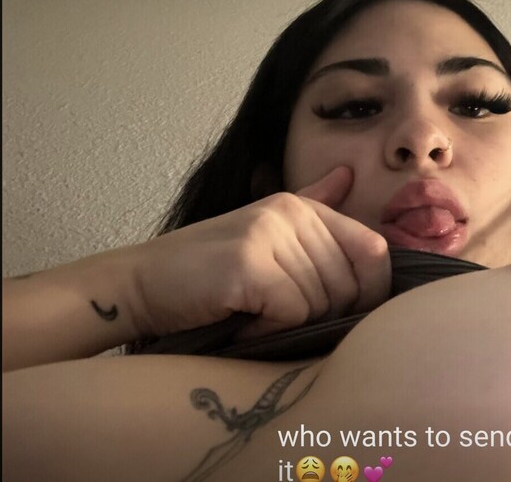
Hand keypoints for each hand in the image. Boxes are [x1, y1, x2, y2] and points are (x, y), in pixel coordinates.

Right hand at [126, 166, 390, 338]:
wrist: (137, 285)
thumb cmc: (204, 274)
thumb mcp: (263, 236)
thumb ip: (311, 209)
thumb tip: (349, 177)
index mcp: (301, 207)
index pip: (374, 250)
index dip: (371, 292)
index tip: (342, 316)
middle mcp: (289, 213)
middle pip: (350, 284)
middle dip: (321, 317)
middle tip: (277, 319)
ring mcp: (267, 235)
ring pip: (322, 303)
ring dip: (290, 328)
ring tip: (254, 319)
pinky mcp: (248, 265)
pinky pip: (293, 314)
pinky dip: (269, 332)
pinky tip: (243, 326)